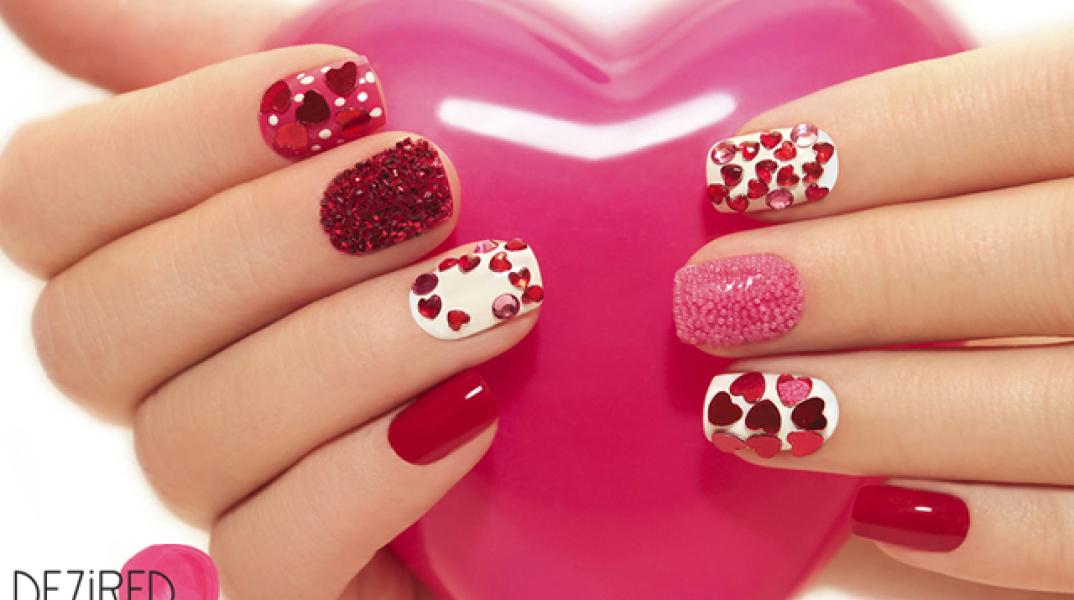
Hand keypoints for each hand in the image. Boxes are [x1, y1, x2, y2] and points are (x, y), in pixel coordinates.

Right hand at [0, 1, 543, 597]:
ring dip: (345, 350)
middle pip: (87, 331)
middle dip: (267, 245)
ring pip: (184, 446)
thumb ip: (222, 56)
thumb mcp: (400, 92)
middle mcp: (180, 375)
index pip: (48, 200)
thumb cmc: (522, 206)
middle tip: (431, 184)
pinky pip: (272, 559)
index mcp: (174, 248)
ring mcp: (243, 487)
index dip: (168, 136)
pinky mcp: (317, 578)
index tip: (348, 85)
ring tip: (501, 292)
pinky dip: (369, 474)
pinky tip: (479, 409)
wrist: (646, 357)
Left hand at [680, 28, 1073, 592]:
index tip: (738, 170)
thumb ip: (974, 184)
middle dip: (863, 277)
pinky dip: (990, 537)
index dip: (885, 134)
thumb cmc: (1070, 240)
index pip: (1046, 105)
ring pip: (1068, 409)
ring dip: (892, 413)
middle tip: (713, 296)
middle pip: (1046, 259)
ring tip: (743, 410)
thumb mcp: (1064, 186)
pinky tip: (874, 516)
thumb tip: (776, 188)